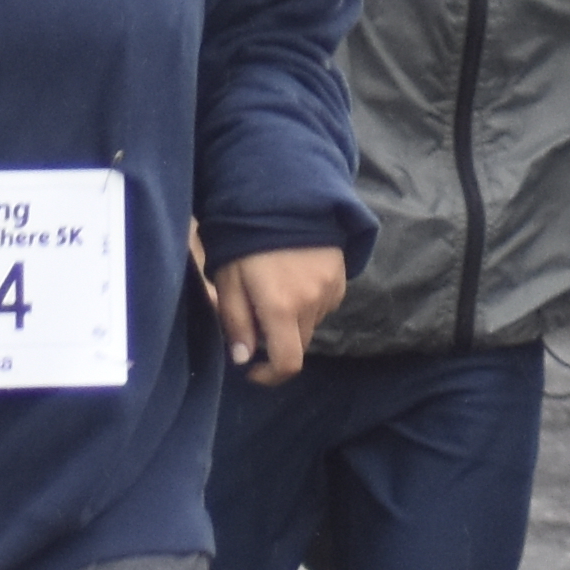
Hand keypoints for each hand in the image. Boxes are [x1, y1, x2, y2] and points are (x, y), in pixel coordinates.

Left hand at [209, 242, 346, 382]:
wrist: (283, 193)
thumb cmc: (246, 237)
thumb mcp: (228, 279)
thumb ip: (236, 322)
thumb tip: (242, 358)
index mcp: (281, 307)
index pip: (287, 363)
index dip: (270, 376)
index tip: (252, 370)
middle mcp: (312, 303)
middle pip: (299, 344)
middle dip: (277, 342)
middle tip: (255, 318)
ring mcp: (331, 288)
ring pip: (311, 323)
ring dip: (293, 320)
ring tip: (274, 289)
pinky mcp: (341, 275)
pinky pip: (325, 303)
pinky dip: (309, 302)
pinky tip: (294, 278)